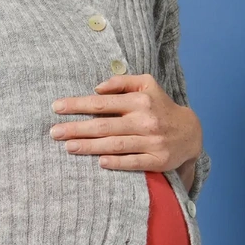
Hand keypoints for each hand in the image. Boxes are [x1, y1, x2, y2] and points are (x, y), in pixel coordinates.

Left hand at [49, 73, 201, 172]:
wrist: (190, 132)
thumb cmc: (160, 106)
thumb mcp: (146, 84)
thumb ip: (121, 82)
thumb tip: (96, 89)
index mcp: (139, 100)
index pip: (101, 103)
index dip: (77, 105)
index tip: (56, 107)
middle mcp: (145, 121)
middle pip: (104, 126)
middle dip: (76, 129)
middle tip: (54, 132)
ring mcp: (152, 142)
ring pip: (115, 145)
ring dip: (89, 146)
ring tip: (68, 146)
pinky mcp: (158, 160)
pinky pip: (133, 162)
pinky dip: (117, 162)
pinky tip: (99, 162)